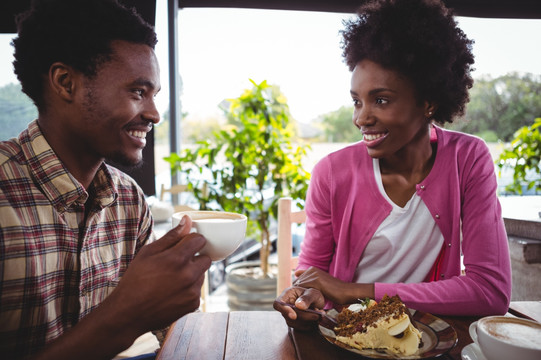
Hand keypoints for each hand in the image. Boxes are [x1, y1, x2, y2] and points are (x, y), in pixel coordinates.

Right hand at [107, 215, 211, 333]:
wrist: (129, 312)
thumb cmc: (136, 279)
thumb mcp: (148, 253)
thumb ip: (171, 236)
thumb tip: (187, 220)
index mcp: (177, 259)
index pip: (200, 240)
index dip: (192, 240)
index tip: (185, 244)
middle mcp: (188, 275)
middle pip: (206, 258)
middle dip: (195, 258)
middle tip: (177, 263)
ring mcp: (192, 291)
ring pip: (202, 274)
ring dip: (192, 273)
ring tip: (172, 279)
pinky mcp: (193, 304)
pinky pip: (197, 290)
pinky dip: (189, 289)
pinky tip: (173, 291)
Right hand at [273, 287, 324, 330]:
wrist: (317, 303)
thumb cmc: (313, 295)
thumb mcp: (313, 293)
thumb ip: (306, 298)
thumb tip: (298, 306)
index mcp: (287, 295)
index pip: (277, 304)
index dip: (284, 310)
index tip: (294, 316)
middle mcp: (285, 306)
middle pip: (288, 316)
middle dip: (304, 316)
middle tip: (318, 313)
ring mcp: (288, 316)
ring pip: (294, 323)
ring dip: (308, 321)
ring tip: (318, 314)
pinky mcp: (294, 323)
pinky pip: (300, 328)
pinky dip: (309, 325)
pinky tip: (316, 318)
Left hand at [293, 267, 374, 303]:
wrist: (346, 292)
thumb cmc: (334, 291)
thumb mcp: (320, 283)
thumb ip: (308, 279)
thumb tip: (295, 273)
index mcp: (312, 269)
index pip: (298, 282)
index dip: (301, 291)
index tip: (307, 297)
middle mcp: (312, 270)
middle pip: (297, 285)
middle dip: (300, 294)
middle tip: (308, 300)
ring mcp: (314, 275)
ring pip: (300, 288)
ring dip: (302, 296)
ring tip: (311, 301)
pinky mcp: (316, 281)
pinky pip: (304, 291)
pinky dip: (306, 298)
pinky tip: (313, 301)